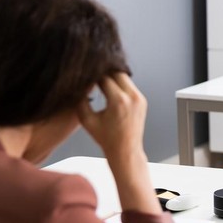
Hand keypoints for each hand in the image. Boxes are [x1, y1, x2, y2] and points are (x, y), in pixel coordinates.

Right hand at [77, 73, 157, 213]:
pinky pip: (130, 85)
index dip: (92, 75)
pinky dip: (120, 83)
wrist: (125, 150)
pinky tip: (110, 86)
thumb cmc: (106, 138)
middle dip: (104, 72)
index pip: (104, 78)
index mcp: (118, 100)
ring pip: (124, 77)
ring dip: (113, 76)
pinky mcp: (142, 100)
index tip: (84, 75)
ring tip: (100, 79)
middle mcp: (132, 97)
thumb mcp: (87, 120)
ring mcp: (139, 98)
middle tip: (93, 74)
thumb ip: (81, 100)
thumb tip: (79, 86)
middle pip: (117, 72)